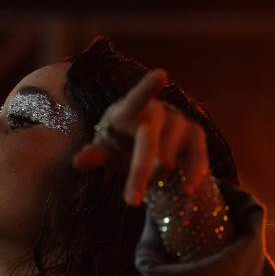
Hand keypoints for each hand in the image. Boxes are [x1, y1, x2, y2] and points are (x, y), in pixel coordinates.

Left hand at [71, 69, 209, 205]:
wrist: (150, 147)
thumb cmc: (120, 143)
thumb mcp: (105, 149)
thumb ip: (94, 154)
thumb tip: (78, 162)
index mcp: (128, 110)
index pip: (136, 99)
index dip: (148, 88)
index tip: (161, 73)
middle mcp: (157, 110)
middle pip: (149, 142)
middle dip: (139, 173)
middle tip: (130, 201)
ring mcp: (179, 120)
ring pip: (168, 158)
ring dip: (155, 177)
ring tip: (148, 178)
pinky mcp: (196, 134)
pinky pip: (196, 159)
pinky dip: (190, 177)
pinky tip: (186, 191)